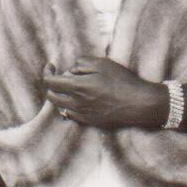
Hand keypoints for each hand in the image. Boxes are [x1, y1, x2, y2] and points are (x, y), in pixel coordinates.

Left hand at [41, 56, 164, 128]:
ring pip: (60, 107)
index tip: (51, 66)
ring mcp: (82, 115)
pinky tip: (78, 100)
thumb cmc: (123, 81)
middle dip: (50, 85)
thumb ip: (82, 63)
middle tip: (57, 77)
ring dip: (60, 96)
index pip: (50, 82)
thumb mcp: (102, 63)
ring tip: (69, 88)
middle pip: (51, 96)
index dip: (47, 72)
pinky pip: (72, 115)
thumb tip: (71, 70)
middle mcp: (76, 103)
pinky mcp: (90, 122)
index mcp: (77, 87)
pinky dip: (69, 106)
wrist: (139, 104)